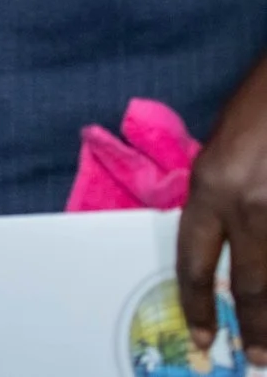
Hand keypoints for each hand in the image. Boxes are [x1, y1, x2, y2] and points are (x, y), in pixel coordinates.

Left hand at [177, 54, 266, 366]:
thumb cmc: (263, 103)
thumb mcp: (222, 146)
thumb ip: (219, 196)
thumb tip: (224, 245)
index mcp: (212, 185)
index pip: (195, 261)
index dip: (198, 305)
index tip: (203, 335)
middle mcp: (250, 205)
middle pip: (249, 285)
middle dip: (253, 327)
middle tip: (256, 359)